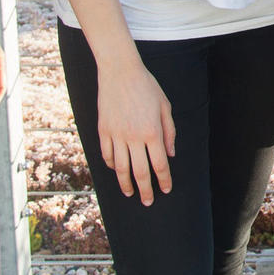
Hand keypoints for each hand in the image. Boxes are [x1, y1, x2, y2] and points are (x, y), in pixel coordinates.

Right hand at [97, 57, 174, 205]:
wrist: (120, 72)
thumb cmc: (147, 87)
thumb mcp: (165, 106)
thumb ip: (169, 132)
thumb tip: (170, 155)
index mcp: (152, 132)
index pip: (159, 164)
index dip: (163, 180)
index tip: (166, 189)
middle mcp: (134, 137)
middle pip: (140, 172)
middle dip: (145, 190)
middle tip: (148, 202)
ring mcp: (116, 135)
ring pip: (120, 168)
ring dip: (125, 183)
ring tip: (130, 193)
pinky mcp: (103, 130)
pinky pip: (106, 154)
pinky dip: (110, 165)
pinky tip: (116, 170)